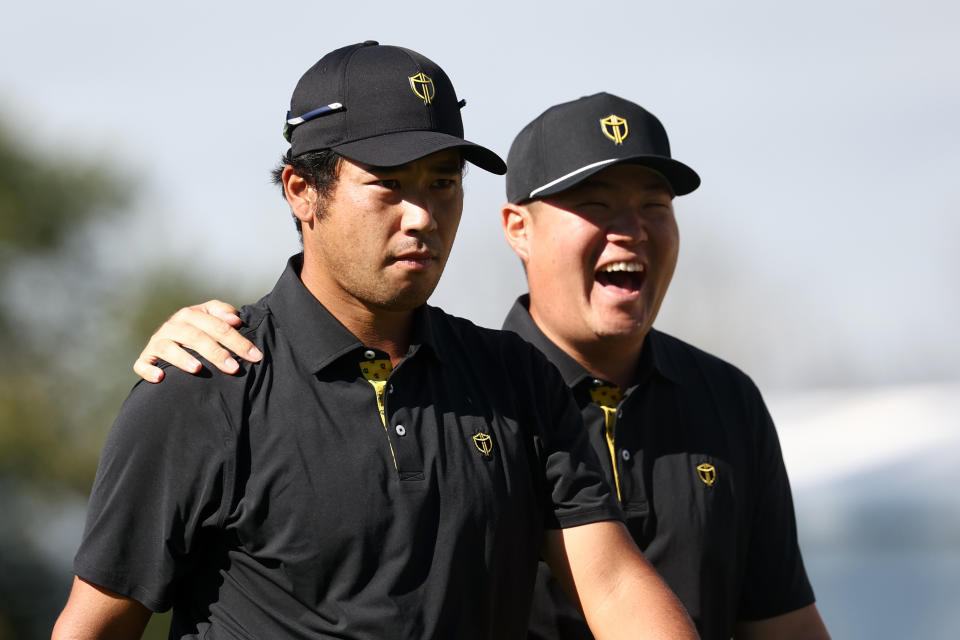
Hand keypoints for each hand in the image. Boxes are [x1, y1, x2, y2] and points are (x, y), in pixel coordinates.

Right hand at [133, 300, 262, 382]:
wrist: (169, 336)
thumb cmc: (198, 328)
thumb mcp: (210, 316)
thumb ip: (223, 313)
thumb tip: (236, 318)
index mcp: (192, 314)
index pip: (219, 326)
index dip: (238, 341)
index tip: (255, 356)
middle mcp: (173, 325)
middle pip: (196, 337)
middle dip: (216, 353)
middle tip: (234, 368)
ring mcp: (158, 342)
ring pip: (168, 348)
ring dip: (182, 358)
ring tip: (197, 369)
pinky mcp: (146, 357)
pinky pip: (142, 364)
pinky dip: (149, 370)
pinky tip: (161, 377)